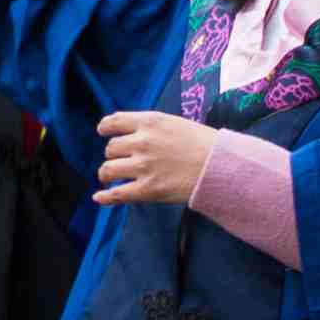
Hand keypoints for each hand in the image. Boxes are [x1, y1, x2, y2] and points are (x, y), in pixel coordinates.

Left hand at [94, 111, 223, 209]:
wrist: (220, 165)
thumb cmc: (204, 143)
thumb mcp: (175, 123)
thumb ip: (152, 127)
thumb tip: (134, 134)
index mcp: (149, 122)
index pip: (114, 122)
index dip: (105, 128)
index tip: (103, 133)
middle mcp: (142, 141)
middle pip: (111, 148)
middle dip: (114, 154)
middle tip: (122, 160)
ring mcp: (143, 166)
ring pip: (108, 169)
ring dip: (107, 173)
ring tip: (110, 177)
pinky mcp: (148, 189)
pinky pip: (117, 194)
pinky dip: (105, 197)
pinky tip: (99, 198)